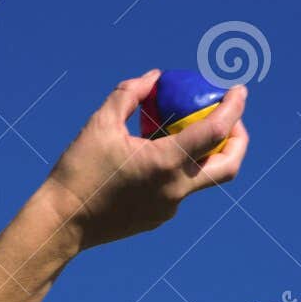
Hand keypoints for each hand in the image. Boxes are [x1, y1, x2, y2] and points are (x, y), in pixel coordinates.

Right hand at [38, 69, 248, 250]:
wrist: (62, 223)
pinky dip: (178, 168)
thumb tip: (154, 78)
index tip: (238, 89)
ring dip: (204, 153)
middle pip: (228, 166)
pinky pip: (178, 189)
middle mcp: (175, 189)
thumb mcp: (100, 124)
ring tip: (184, 130)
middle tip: (230, 119)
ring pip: (201, 178)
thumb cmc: (78, 170)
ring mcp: (169, 207)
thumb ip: (130, 94)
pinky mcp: (158, 217)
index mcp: (166, 163)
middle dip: (238, 140)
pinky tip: (154, 156)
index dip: (233, 107)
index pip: (215, 131)